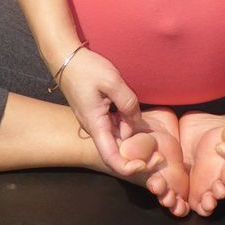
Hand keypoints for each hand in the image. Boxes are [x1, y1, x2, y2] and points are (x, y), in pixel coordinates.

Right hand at [56, 48, 151, 177]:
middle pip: (117, 150)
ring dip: (133, 138)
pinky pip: (115, 125)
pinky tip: (137, 118)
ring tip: (152, 135)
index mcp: (95, 124)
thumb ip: (128, 102)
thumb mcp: (111, 80)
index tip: (144, 164)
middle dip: (136, 154)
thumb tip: (137, 121)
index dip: (127, 167)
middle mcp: (95, 127)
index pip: (110, 157)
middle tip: (159, 153)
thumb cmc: (85, 68)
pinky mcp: (99, 113)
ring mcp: (96, 121)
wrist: (66, 58)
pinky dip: (127, 125)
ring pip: (118, 137)